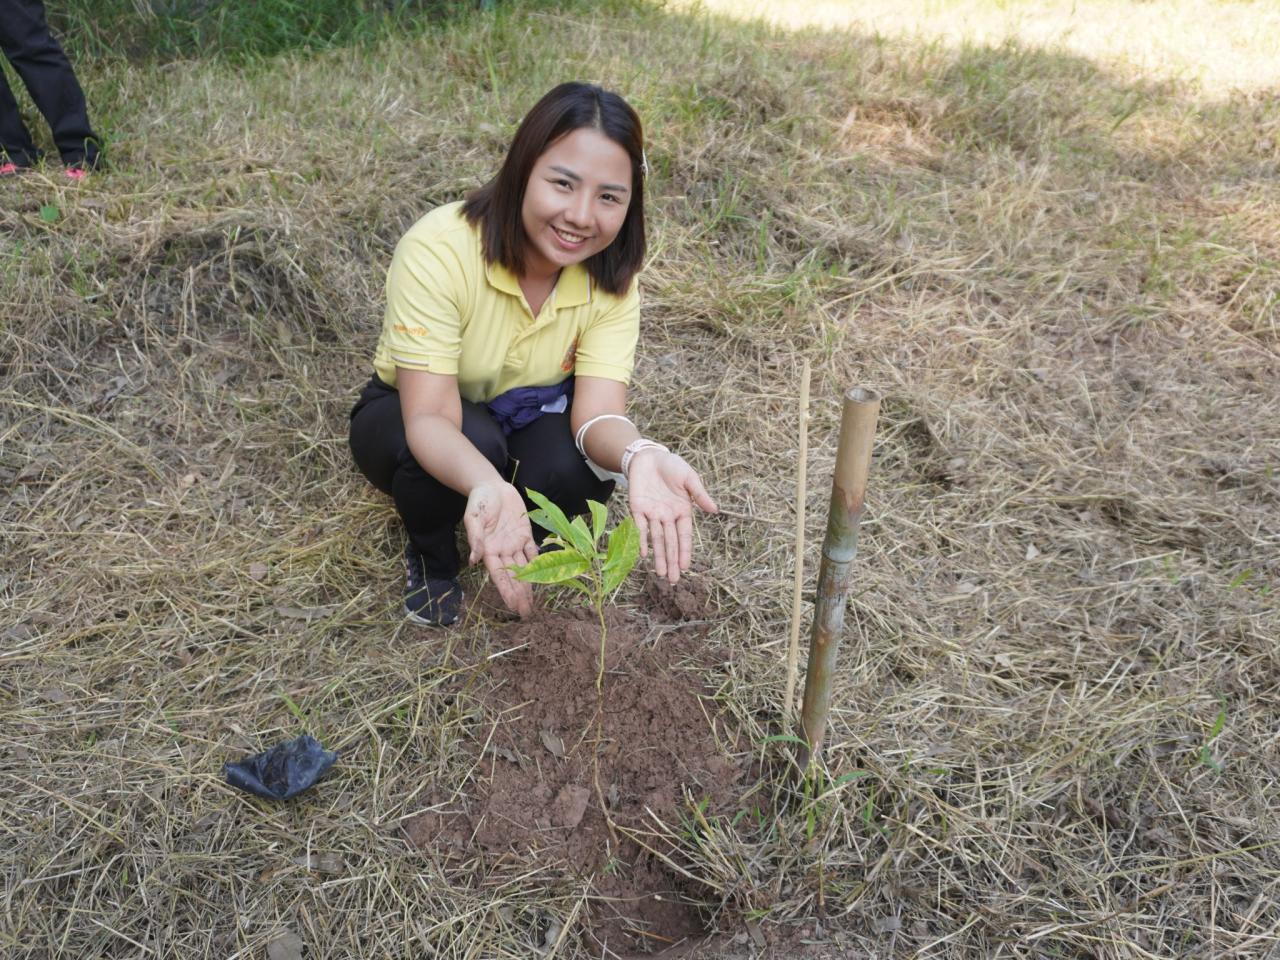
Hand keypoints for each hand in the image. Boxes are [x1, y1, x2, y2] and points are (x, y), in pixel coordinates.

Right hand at [463, 481, 538, 615]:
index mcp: (489, 550)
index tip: (512, 606)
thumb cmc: (479, 501)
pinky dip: (540, 564)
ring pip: (525, 568)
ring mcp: (515, 543)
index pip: (499, 575)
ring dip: (529, 585)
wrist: (491, 485)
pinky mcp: (525, 534)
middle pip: (513, 577)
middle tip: (526, 613)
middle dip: (519, 595)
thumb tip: (473, 561)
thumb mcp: (473, 518)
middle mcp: (503, 550)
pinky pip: (533, 551)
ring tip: (533, 603)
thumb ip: (475, 539)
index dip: (506, 591)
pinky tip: (545, 578)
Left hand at [626, 449, 717, 583]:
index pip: (684, 536)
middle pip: (670, 543)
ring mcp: (652, 514)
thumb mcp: (689, 478)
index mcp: (682, 511)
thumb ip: (700, 494)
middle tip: (673, 580)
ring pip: (656, 539)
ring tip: (660, 574)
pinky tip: (643, 554)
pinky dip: (641, 540)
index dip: (684, 551)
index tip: (685, 567)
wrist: (649, 456)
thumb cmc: (672, 466)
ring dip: (658, 556)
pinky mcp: (637, 508)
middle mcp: (667, 517)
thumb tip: (714, 510)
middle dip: (671, 561)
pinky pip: (639, 527)